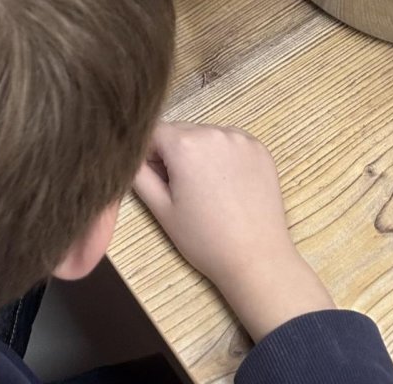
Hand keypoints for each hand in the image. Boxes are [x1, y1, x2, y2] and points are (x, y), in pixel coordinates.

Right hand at [133, 122, 334, 342]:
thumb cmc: (205, 240)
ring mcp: (240, 138)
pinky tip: (229, 186)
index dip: (150, 155)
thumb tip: (132, 155)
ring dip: (200, 153)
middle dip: (175, 153)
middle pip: (181, 132)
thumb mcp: (161, 210)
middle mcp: (213, 132)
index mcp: (185, 145)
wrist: (257, 260)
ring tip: (209, 191)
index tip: (159, 180)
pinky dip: (224, 156)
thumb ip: (139, 175)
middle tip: (183, 190)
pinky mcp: (260, 148)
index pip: (153, 132)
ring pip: (206, 135)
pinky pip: (231, 142)